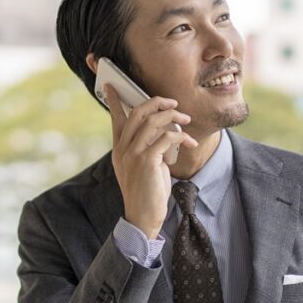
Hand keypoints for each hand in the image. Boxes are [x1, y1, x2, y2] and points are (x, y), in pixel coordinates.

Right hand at [105, 85, 197, 238]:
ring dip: (174, 117)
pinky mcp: (147, 161)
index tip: (112, 85)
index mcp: (119, 149)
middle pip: (137, 113)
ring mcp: (133, 154)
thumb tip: (164, 132)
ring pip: (153, 122)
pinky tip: (190, 143)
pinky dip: (181, 136)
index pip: (116, 118)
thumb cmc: (147, 192)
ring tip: (186, 120)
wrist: (142, 216)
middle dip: (156, 102)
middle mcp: (123, 149)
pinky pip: (166, 138)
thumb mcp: (144, 166)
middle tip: (172, 103)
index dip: (116, 100)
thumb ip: (148, 147)